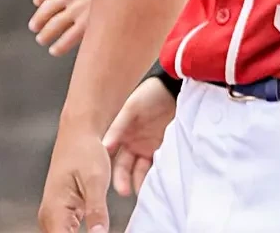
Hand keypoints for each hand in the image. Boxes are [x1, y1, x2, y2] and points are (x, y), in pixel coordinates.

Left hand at [30, 0, 101, 55]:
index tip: (39, 2)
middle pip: (47, 9)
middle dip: (39, 19)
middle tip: (35, 26)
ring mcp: (78, 8)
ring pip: (53, 25)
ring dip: (45, 34)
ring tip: (43, 40)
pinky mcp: (88, 23)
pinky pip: (67, 38)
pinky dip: (59, 46)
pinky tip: (56, 50)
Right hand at [38, 127, 109, 232]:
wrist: (78, 135)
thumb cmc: (84, 152)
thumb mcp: (96, 181)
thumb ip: (96, 210)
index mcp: (54, 210)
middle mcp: (50, 216)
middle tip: (101, 228)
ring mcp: (55, 215)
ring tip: (100, 225)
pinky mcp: (64, 212)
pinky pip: (69, 230)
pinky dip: (83, 232)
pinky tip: (98, 229)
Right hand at [104, 76, 175, 196]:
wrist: (175, 88)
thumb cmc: (149, 94)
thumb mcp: (130, 109)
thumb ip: (117, 127)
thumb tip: (104, 146)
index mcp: (121, 137)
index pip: (115, 161)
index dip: (115, 175)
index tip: (116, 187)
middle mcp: (134, 145)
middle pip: (128, 169)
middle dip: (127, 182)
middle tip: (128, 192)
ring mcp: (150, 147)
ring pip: (144, 170)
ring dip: (143, 181)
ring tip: (146, 192)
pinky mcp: (165, 146)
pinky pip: (160, 163)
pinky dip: (159, 173)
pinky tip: (160, 181)